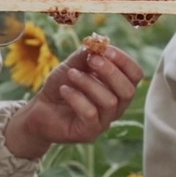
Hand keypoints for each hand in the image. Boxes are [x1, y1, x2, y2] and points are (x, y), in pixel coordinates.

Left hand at [4, 43, 144, 160]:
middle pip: (128, 91)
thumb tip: (98, 43)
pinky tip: (64, 90)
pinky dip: (76, 97)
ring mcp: (103, 122)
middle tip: (91, 60)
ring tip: (71, 74)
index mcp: (117, 88)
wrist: (39, 110)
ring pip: (109, 101)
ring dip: (88, 83)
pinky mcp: (89, 132)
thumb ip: (85, 55)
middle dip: (110, 72)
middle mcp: (116, 107)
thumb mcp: (72, 65)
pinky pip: (90, 113)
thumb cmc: (61, 86)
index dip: (124, 61)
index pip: (135, 75)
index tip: (105, 49)